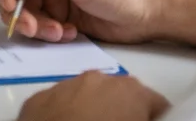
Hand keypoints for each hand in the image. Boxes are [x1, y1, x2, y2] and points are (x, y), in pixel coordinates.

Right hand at [0, 0, 163, 43]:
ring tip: (59, 32)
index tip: (8, 5)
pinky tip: (68, 32)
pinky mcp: (58, 14)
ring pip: (22, 12)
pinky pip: (38, 26)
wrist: (146, 11)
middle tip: (32, 28)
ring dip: (35, 26)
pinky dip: (48, 33)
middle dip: (18, 12)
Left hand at [18, 71, 168, 120]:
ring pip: (87, 96)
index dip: (155, 118)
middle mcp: (99, 79)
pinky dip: (64, 114)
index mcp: (131, 91)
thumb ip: (146, 119)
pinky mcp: (39, 98)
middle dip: (121, 112)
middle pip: (120, 95)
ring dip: (91, 110)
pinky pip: (59, 103)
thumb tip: (142, 117)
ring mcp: (66, 85)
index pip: (157, 104)